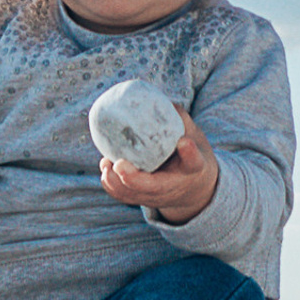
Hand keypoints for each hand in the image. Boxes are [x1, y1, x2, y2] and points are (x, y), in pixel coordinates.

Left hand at [100, 108, 221, 224]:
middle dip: (134, 179)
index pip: (193, 161)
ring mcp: (157, 196)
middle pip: (154, 187)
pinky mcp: (143, 199)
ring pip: (134, 196)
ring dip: (117, 182)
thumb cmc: (189, 156)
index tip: (183, 141)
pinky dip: (112, 186)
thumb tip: (158, 100)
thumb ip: (178, 119)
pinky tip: (105, 168)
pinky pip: (125, 197)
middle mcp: (174, 185)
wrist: (194, 189)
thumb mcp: (193, 136)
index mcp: (192, 167)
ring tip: (106, 163)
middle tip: (119, 163)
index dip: (188, 152)